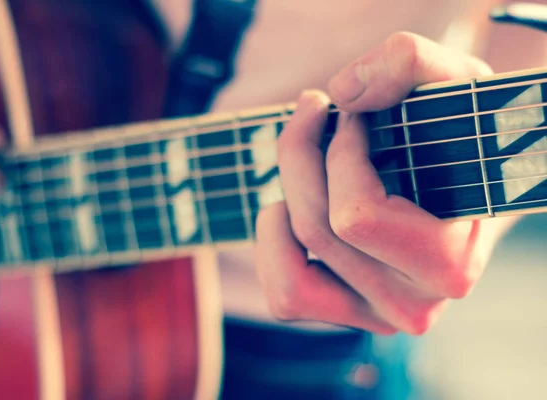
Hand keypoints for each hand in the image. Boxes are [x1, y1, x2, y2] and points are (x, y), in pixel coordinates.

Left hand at [254, 32, 517, 334]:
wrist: (463, 184)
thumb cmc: (456, 138)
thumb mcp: (451, 82)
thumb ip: (408, 63)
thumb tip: (340, 94)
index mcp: (449, 262)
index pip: (356, 216)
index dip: (340, 151)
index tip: (352, 115)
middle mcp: (414, 305)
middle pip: (316, 231)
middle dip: (301, 154)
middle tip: (313, 110)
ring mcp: (377, 315)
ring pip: (292, 270)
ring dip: (283, 198)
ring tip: (305, 161)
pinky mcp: (348, 315)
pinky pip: (285, 297)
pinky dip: (275, 245)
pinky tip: (293, 206)